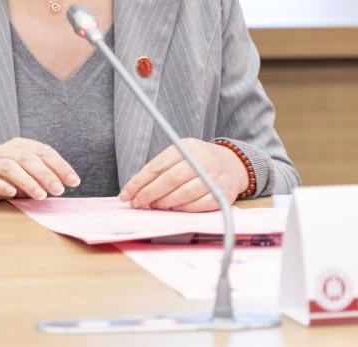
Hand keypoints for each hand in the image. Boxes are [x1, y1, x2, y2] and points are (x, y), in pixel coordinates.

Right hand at [0, 138, 80, 202]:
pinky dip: (2, 185)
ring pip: (10, 167)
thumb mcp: (30, 176)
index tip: (74, 181)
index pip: (44, 151)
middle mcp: (6, 150)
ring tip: (41, 196)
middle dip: (46, 174)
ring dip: (28, 181)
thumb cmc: (11, 180)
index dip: (60, 166)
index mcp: (22, 145)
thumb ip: (44, 177)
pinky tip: (13, 193)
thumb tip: (65, 184)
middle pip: (28, 158)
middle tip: (59, 191)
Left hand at [118, 139, 246, 211]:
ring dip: (165, 203)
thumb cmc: (198, 162)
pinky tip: (174, 209)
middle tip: (137, 203)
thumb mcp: (181, 155)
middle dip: (149, 194)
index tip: (126, 194)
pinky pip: (199, 205)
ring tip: (154, 206)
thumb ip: (161, 168)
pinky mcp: (223, 194)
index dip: (139, 182)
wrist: (231, 165)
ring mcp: (214, 177)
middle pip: (170, 179)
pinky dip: (184, 208)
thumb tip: (137, 189)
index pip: (158, 165)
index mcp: (187, 147)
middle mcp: (202, 160)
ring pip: (184, 193)